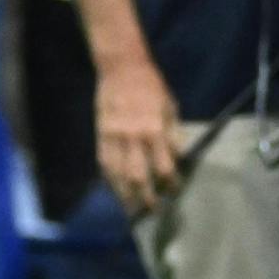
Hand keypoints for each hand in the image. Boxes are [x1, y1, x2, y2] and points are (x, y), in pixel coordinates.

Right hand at [92, 55, 182, 217]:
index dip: (170, 183)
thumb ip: (173, 133)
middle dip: (145, 197)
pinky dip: (109, 179)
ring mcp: (114, 137)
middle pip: (138, 177)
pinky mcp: (101, 134)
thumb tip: (178, 158)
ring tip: (131, 209)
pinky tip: (115, 189)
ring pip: (118, 174)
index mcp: (154, 129)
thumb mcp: (170, 106)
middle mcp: (134, 136)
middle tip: (151, 210)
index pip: (164, 166)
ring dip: (124, 195)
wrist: (121, 68)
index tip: (174, 191)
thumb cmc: (151, 86)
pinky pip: (104, 162)